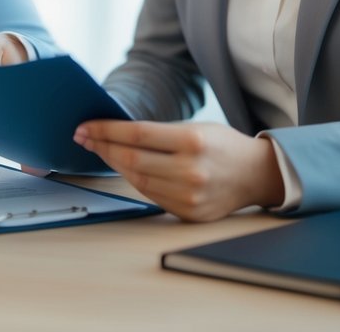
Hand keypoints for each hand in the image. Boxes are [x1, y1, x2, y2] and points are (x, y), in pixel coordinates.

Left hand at [73, 120, 283, 221]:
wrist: (256, 175)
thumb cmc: (222, 145)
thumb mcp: (195, 127)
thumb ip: (159, 133)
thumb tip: (115, 132)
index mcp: (193, 141)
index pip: (137, 134)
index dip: (106, 130)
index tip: (86, 127)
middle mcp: (191, 171)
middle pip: (132, 159)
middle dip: (102, 147)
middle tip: (84, 138)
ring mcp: (190, 196)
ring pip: (137, 180)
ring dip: (113, 164)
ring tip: (100, 150)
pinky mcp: (188, 214)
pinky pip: (151, 195)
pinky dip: (133, 181)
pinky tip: (123, 168)